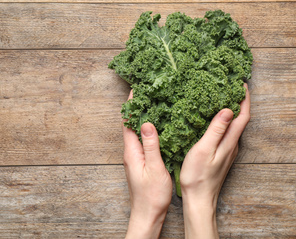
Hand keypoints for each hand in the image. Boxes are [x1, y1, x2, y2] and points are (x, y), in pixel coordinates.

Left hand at [123, 91, 171, 238]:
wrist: (147, 214)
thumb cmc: (151, 195)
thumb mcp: (154, 168)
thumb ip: (151, 145)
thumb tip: (147, 123)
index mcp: (132, 151)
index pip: (128, 122)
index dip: (131, 105)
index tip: (137, 89)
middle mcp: (131, 152)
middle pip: (132, 124)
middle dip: (138, 106)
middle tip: (149, 91)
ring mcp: (136, 156)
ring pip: (138, 131)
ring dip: (144, 116)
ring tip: (155, 103)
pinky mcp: (142, 160)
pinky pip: (144, 139)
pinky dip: (150, 129)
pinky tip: (161, 126)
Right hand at [180, 83, 250, 238]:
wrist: (199, 199)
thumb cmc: (198, 176)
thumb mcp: (204, 150)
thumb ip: (217, 129)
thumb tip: (229, 109)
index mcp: (230, 142)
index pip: (243, 116)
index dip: (245, 99)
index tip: (242, 84)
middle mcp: (233, 145)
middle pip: (242, 119)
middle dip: (240, 101)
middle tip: (232, 86)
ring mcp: (228, 150)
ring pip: (235, 126)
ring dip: (233, 111)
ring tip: (224, 97)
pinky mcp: (222, 154)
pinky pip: (227, 133)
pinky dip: (225, 121)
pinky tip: (215, 119)